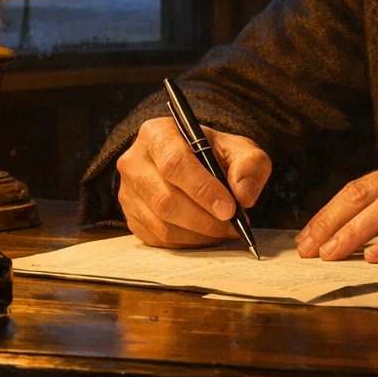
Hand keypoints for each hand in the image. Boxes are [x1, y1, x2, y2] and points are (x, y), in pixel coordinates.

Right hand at [117, 117, 271, 247]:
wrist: (194, 160)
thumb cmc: (214, 152)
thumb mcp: (238, 148)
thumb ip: (249, 165)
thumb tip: (244, 195)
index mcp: (158, 133)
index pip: (175, 164)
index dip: (203, 189)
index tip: (228, 208)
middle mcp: (135, 161)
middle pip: (165, 199)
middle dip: (203, 218)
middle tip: (232, 225)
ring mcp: (128, 191)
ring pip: (161, 223)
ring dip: (198, 234)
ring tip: (224, 230)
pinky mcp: (131, 216)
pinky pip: (157, 239)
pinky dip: (187, 242)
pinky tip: (206, 234)